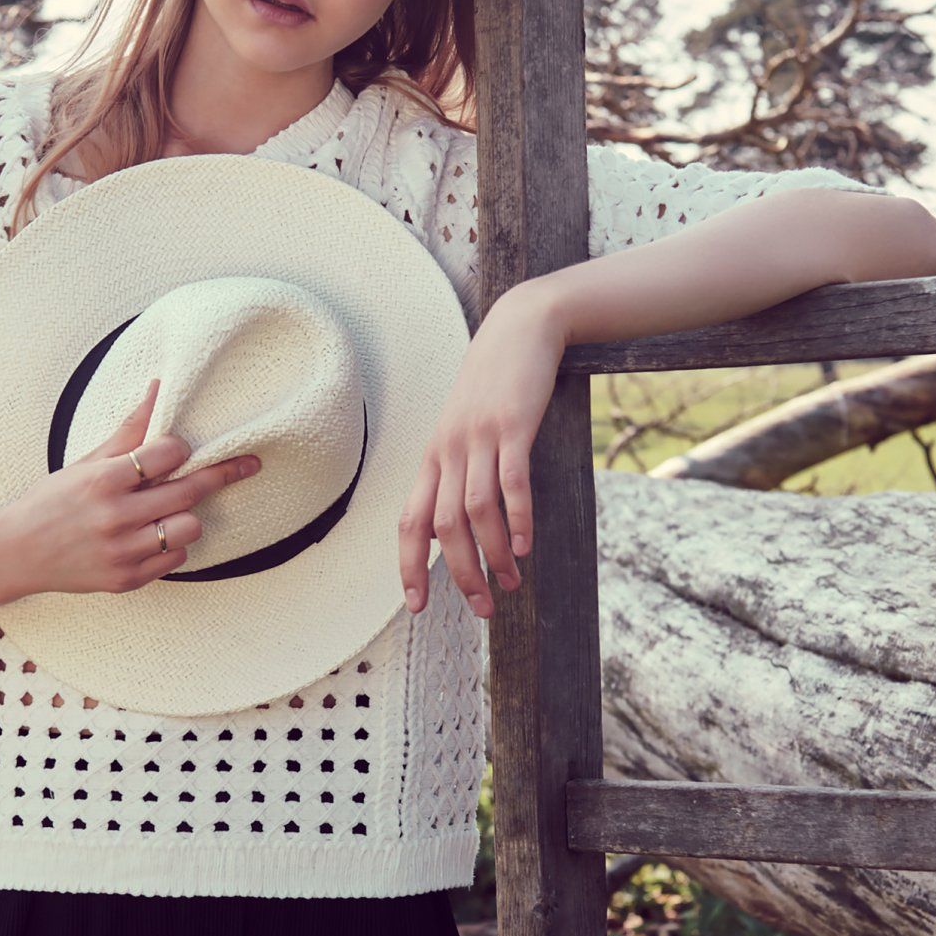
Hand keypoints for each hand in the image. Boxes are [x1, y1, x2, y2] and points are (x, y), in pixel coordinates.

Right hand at [0, 378, 262, 598]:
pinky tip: (154, 535)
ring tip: (171, 510)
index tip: (181, 449)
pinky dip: (172, 545)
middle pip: (188, 491)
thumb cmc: (52, 501)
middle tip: (245, 465)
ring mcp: (122, 552)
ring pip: (189, 528)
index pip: (167, 454)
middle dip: (219, 474)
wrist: (16, 552)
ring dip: (188, 515)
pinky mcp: (126, 580)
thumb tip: (159, 388)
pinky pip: (176, 559)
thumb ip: (129, 430)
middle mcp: (115, 517)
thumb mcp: (87, 462)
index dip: (181, 448)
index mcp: (103, 481)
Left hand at [397, 287, 565, 616]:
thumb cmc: (492, 385)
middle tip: (481, 608)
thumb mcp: (463, 428)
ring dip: (492, 554)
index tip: (417, 604)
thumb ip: (456, 471)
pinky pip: (511, 482)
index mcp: (433, 457)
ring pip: (476, 511)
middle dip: (459, 574)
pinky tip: (525, 545)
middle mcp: (448, 451)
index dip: (409, 565)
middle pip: (443, 527)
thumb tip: (451, 522)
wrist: (520, 328)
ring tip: (511, 582)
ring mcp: (479, 438)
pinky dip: (517, 518)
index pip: (409, 522)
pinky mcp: (513, 426)